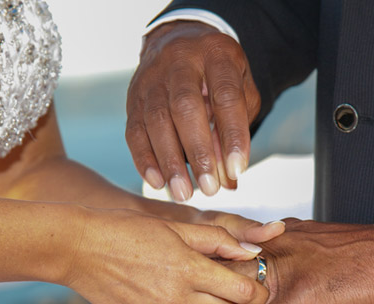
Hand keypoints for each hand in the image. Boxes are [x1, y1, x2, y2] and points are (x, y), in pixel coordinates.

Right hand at [62, 208, 268, 303]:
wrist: (79, 248)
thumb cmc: (128, 230)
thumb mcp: (176, 226)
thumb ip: (217, 239)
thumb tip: (251, 252)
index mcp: (190, 269)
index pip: (244, 293)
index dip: (257, 291)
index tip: (255, 287)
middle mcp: (178, 299)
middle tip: (226, 291)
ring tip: (198, 298)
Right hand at [126, 21, 260, 200]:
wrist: (180, 40)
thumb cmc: (218, 74)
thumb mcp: (240, 89)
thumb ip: (237, 129)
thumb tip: (230, 179)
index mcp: (215, 54)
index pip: (226, 97)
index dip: (232, 135)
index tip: (237, 170)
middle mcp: (180, 60)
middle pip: (185, 107)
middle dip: (197, 152)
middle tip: (209, 188)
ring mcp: (151, 78)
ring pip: (156, 120)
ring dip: (170, 162)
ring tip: (183, 193)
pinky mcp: (133, 97)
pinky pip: (134, 130)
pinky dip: (144, 159)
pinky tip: (157, 182)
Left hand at [209, 219, 373, 303]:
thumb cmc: (372, 262)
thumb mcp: (326, 262)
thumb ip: (299, 277)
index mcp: (282, 235)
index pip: (237, 257)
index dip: (221, 282)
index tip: (208, 302)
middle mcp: (278, 246)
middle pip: (232, 280)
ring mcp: (288, 269)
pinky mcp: (300, 294)